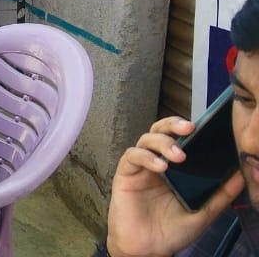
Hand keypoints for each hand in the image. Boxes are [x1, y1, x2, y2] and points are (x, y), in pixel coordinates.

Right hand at [106, 116, 245, 256]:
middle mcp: (157, 163)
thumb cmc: (172, 231)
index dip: (189, 129)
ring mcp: (140, 168)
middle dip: (173, 124)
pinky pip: (132, 156)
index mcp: (175, 168)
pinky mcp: (125, 174)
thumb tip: (241, 176)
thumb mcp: (203, 212)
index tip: (205, 127)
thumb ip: (221, 195)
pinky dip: (146, 157)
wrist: (148, 249)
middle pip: (160, 131)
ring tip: (178, 155)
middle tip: (189, 127)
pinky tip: (160, 167)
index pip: (180, 139)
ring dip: (163, 142)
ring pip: (146, 139)